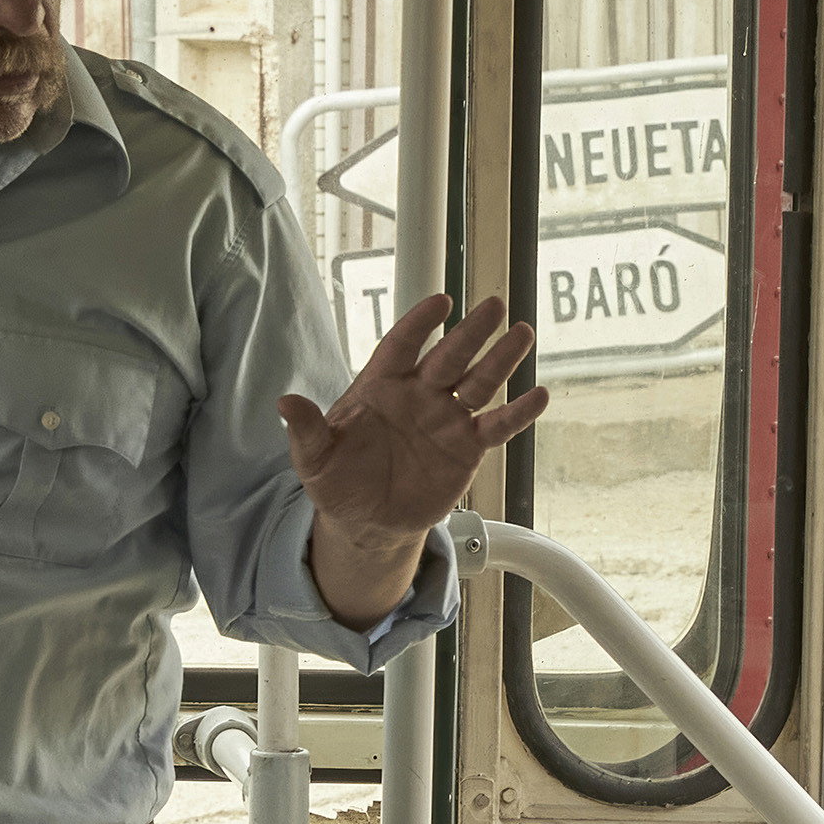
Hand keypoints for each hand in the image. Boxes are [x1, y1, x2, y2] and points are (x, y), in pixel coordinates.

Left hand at [282, 292, 550, 548]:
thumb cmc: (338, 481)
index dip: (419, 324)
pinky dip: (517, 413)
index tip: (440, 302)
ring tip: (522, 333)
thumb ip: (306, 430)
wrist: (366, 521)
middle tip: (493, 305)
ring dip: (500, 360)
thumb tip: (284, 403)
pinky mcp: (466, 448)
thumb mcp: (314, 459)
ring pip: (478, 382)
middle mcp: (419, 394)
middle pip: (448, 356)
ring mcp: (446, 418)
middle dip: (470, 333)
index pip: (401, 345)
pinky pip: (496, 426)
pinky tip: (540, 395)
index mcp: (381, 385)